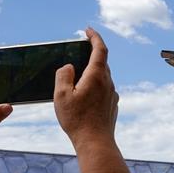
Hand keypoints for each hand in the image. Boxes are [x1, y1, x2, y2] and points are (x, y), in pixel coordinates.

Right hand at [54, 27, 118, 148]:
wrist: (96, 142)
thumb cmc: (77, 120)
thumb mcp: (61, 95)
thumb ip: (63, 76)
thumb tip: (69, 66)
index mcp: (97, 76)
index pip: (100, 49)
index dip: (94, 37)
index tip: (88, 30)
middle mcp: (108, 82)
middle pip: (102, 62)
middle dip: (91, 53)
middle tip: (79, 49)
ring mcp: (112, 94)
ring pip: (103, 76)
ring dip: (92, 71)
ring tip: (77, 74)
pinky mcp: (112, 105)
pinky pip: (103, 89)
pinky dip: (94, 84)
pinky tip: (83, 94)